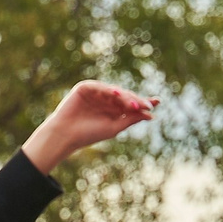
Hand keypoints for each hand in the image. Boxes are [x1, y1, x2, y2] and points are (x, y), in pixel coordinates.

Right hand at [21, 82, 156, 173]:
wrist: (66, 134)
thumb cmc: (89, 134)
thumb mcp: (114, 127)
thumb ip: (131, 119)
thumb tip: (151, 115)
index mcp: (113, 110)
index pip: (131, 104)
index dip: (143, 102)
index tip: (156, 102)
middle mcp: (106, 100)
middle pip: (125, 97)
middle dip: (136, 101)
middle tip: (146, 106)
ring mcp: (96, 93)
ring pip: (115, 91)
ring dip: (125, 97)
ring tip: (134, 104)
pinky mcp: (85, 88)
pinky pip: (100, 87)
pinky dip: (108, 90)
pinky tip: (117, 94)